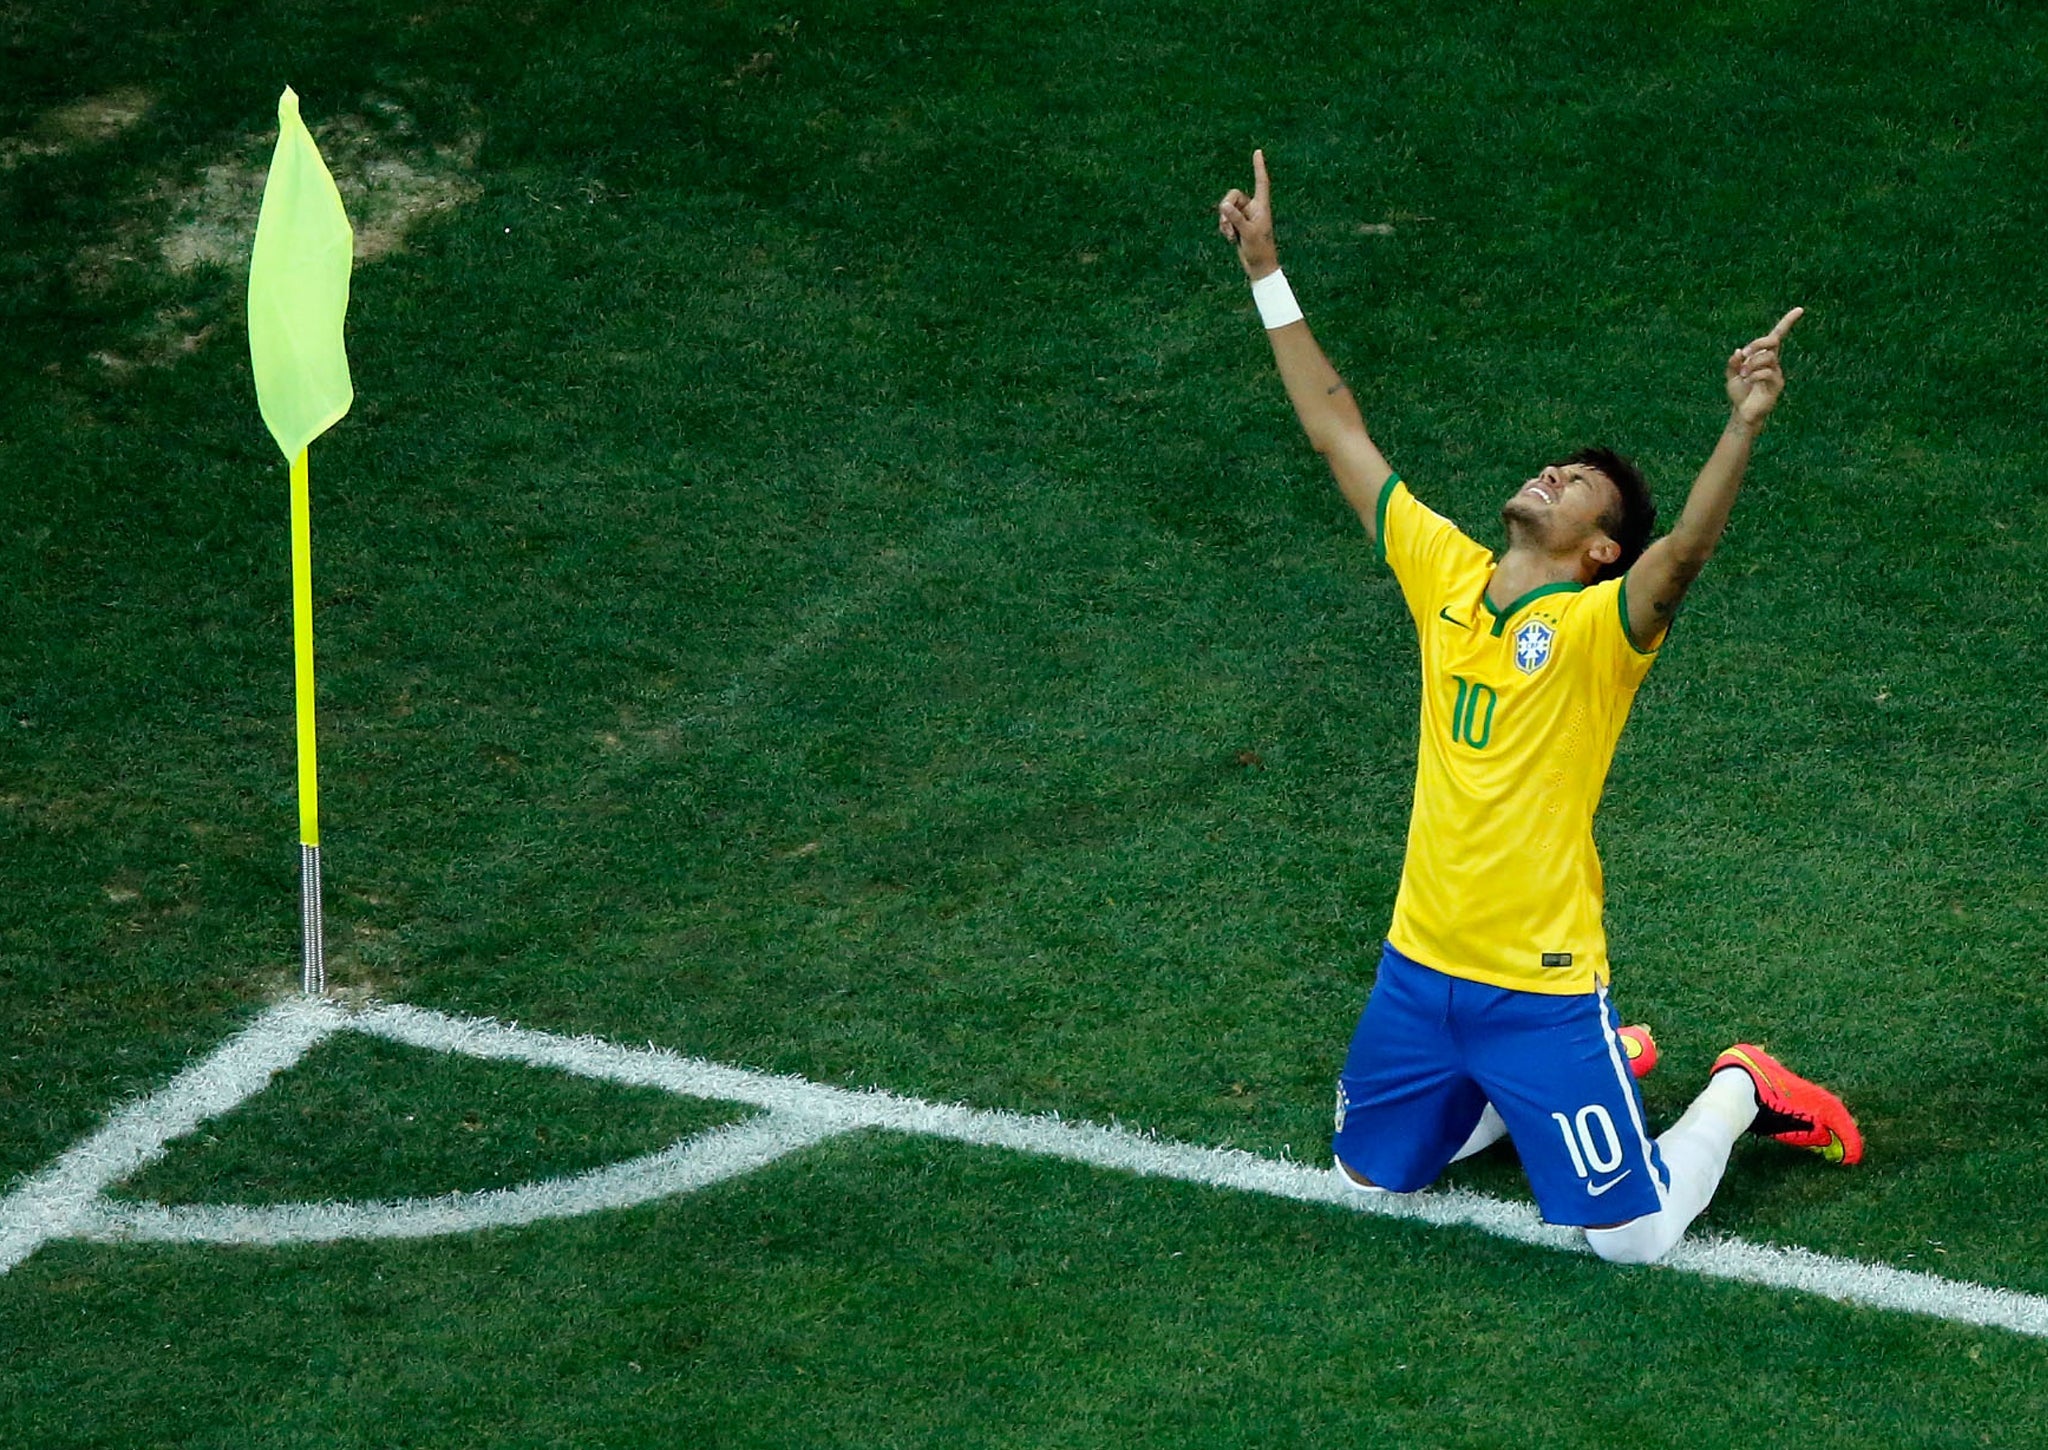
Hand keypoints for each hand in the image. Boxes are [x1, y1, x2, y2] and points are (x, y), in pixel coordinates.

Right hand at [1217, 149, 1278, 280]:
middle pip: (1233, 195)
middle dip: (1226, 208)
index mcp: (1261, 206)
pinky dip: (1224, 227)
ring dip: (1224, 221)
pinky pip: (1225, 219)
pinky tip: (1230, 238)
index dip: (1259, 167)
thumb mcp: (1247, 233)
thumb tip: (1223, 205)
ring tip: (1230, 235)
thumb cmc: (1259, 250)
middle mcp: (1253, 208)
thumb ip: (1235, 218)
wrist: (1259, 266)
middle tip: (1226, 224)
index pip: (1261, 182)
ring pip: (1226, 208)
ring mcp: (1245, 216)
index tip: (1258, 152)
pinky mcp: (1238, 225)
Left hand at [1726, 307, 1803, 430]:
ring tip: (1742, 375)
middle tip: (1743, 355)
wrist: (1743, 413)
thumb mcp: (1731, 375)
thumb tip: (1739, 351)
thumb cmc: (1740, 393)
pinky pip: (1768, 372)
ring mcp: (1777, 373)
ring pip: (1768, 357)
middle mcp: (1773, 362)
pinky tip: (1747, 381)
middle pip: (1772, 341)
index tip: (1800, 309)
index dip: (1788, 322)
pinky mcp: (1777, 385)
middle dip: (1757, 343)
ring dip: (1751, 363)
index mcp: (1764, 356)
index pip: (1778, 335)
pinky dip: (1754, 374)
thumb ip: (1733, 363)